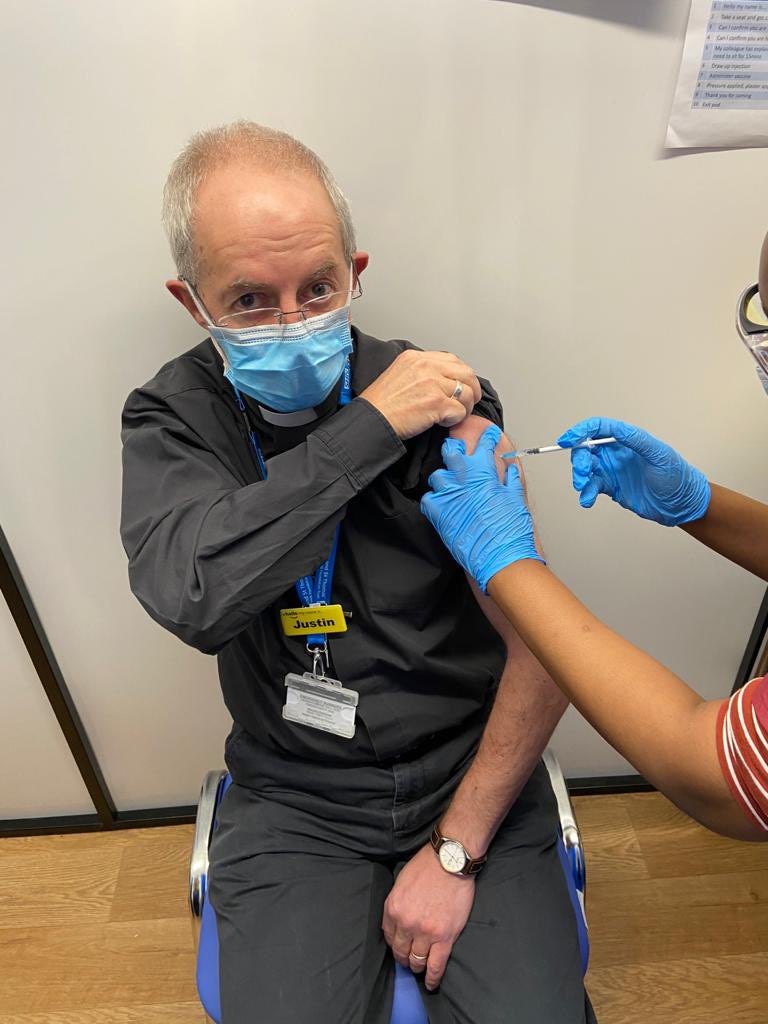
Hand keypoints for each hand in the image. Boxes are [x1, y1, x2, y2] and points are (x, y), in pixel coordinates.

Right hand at [360, 349, 480, 439]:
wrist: (372, 420)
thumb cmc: (381, 403)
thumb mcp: (398, 373)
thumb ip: (421, 371)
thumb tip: (441, 379)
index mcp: (417, 358)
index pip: (453, 360)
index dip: (461, 375)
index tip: (460, 387)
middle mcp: (427, 367)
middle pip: (466, 373)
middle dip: (471, 390)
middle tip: (467, 402)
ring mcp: (433, 384)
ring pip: (466, 393)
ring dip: (464, 407)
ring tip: (452, 415)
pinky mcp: (436, 403)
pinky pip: (460, 411)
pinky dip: (455, 419)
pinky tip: (441, 422)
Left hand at [381, 843, 474, 990]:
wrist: (451, 860)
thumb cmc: (427, 866)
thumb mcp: (401, 881)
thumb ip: (397, 903)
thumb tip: (396, 921)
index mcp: (393, 908)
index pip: (389, 936)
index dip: (394, 944)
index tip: (399, 947)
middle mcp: (406, 923)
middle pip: (401, 951)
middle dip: (403, 959)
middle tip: (408, 961)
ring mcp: (425, 932)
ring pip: (417, 961)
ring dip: (417, 967)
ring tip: (420, 969)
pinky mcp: (444, 937)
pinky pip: (436, 966)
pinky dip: (433, 978)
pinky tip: (431, 984)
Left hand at [420, 425, 543, 591]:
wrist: (500, 557)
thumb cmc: (511, 532)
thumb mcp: (516, 500)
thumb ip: (511, 481)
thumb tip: (511, 469)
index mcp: (485, 474)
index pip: (483, 446)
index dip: (486, 437)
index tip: (487, 435)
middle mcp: (464, 481)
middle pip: (451, 452)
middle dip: (454, 448)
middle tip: (458, 450)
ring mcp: (449, 496)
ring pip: (437, 476)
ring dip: (444, 478)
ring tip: (450, 483)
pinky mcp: (439, 514)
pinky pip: (428, 499)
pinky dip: (434, 500)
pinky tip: (442, 504)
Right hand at [557, 417, 710, 526]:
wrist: (681, 504)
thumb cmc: (676, 476)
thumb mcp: (658, 454)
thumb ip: (636, 440)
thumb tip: (616, 429)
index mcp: (628, 439)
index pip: (598, 428)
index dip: (580, 431)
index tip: (567, 440)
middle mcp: (617, 452)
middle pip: (586, 448)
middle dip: (579, 459)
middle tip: (582, 473)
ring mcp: (613, 469)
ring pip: (586, 468)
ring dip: (580, 477)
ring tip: (584, 488)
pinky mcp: (611, 487)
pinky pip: (592, 487)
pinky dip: (586, 493)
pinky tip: (587, 500)